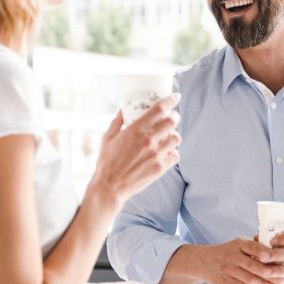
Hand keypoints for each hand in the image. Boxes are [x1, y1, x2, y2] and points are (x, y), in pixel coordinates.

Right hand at [86, 95, 181, 210]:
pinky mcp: (160, 167)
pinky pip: (175, 155)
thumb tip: (123, 108)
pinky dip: (172, 153)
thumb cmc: (107, 162)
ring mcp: (156, 154)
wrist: (110, 188)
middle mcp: (148, 140)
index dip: (171, 100)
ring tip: (168, 136)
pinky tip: (165, 153)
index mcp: (135, 129)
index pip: (159, 109)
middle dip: (175, 116)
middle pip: (172, 121)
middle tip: (172, 117)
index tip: (175, 96)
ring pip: (176, 138)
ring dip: (173, 135)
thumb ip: (117, 121)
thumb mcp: (107, 138)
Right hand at [202, 238, 283, 283]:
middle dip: (270, 273)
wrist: (204, 262)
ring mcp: (228, 270)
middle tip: (283, 279)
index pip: (254, 247)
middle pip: (253, 265)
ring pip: (249, 279)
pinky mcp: (225, 282)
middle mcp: (232, 256)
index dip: (267, 254)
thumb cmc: (229, 252)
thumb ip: (256, 247)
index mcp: (238, 244)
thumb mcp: (239, 244)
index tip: (279, 260)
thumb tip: (278, 251)